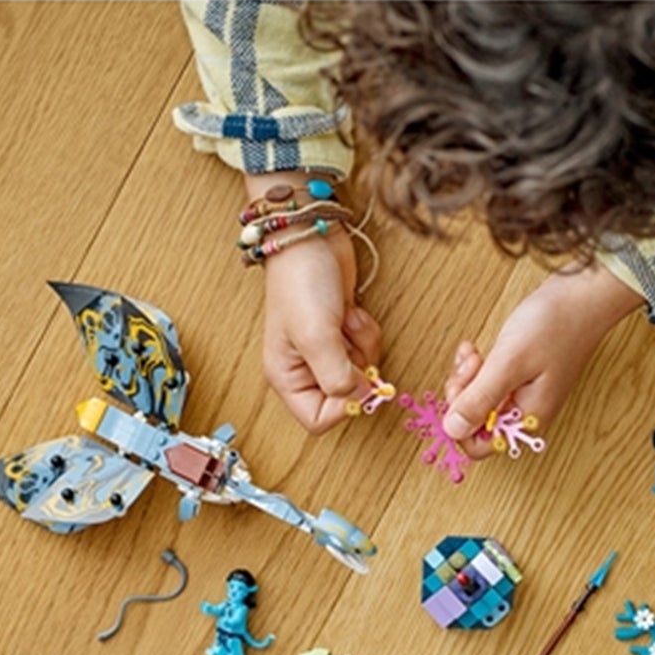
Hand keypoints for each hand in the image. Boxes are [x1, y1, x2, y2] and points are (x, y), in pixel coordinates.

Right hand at [248, 173, 381, 433]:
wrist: (311, 235)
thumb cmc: (301, 281)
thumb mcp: (316, 336)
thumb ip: (337, 377)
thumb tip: (360, 399)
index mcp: (286, 376)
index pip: (318, 419)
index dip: (342, 407)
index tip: (355, 381)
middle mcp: (305, 368)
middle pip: (344, 397)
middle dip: (355, 369)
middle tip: (347, 342)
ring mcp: (326, 350)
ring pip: (361, 372)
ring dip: (363, 346)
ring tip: (345, 319)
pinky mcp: (343, 332)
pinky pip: (367, 348)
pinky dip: (366, 331)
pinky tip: (350, 310)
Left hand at [441, 263, 641, 459]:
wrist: (583, 295)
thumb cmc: (556, 326)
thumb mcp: (509, 363)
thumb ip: (480, 399)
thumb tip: (452, 429)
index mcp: (526, 418)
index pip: (479, 446)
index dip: (460, 424)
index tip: (459, 392)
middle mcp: (524, 411)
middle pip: (474, 422)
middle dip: (462, 394)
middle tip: (470, 367)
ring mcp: (521, 393)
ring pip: (476, 400)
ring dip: (467, 378)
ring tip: (474, 355)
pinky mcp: (518, 375)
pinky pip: (485, 382)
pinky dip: (475, 367)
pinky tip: (476, 350)